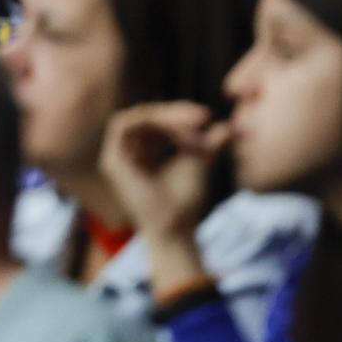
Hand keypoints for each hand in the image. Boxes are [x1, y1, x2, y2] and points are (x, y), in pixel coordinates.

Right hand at [100, 101, 228, 240]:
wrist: (176, 228)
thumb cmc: (186, 202)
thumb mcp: (200, 163)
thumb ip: (210, 143)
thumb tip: (229, 126)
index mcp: (145, 152)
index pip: (158, 121)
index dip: (180, 114)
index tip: (207, 117)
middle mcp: (128, 151)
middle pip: (147, 116)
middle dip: (175, 112)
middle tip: (202, 117)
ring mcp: (117, 155)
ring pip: (137, 117)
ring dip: (164, 115)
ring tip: (191, 122)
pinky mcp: (112, 160)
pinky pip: (122, 125)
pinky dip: (146, 120)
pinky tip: (171, 127)